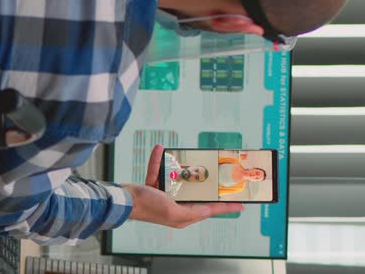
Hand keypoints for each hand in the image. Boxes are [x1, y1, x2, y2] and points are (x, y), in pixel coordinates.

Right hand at [122, 144, 243, 228]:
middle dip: (205, 183)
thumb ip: (192, 211)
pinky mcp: (153, 185)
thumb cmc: (146, 207)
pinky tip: (159, 149)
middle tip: (219, 175)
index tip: (241, 205)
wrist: (123, 200)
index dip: (226, 207)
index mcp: (182, 215)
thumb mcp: (172, 211)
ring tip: (186, 157)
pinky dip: (158, 160)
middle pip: (196, 193)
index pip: (209, 210)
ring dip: (178, 166)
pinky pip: (159, 170)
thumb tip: (209, 209)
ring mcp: (164, 195)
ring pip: (178, 178)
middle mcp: (175, 206)